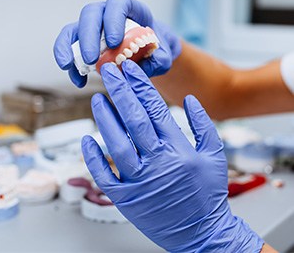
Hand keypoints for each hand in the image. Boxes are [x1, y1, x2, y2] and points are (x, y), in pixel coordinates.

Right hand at [53, 0, 180, 86]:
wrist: (149, 53)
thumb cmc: (155, 49)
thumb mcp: (163, 56)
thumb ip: (158, 60)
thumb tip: (140, 69)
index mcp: (130, 10)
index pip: (118, 3)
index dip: (113, 19)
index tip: (114, 42)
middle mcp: (107, 14)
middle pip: (91, 14)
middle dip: (88, 36)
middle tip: (92, 59)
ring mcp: (93, 27)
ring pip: (74, 29)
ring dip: (68, 48)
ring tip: (69, 67)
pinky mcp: (84, 42)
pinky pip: (70, 48)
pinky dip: (71, 64)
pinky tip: (78, 80)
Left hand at [82, 60, 263, 251]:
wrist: (202, 232)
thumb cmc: (209, 193)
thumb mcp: (216, 155)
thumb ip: (204, 125)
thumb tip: (190, 100)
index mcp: (178, 150)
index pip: (155, 109)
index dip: (141, 87)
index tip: (130, 70)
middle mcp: (157, 163)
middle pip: (134, 120)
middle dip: (119, 92)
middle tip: (109, 72)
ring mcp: (139, 182)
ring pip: (116, 144)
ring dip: (104, 119)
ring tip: (97, 98)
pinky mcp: (126, 199)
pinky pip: (105, 176)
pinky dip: (94, 157)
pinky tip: (87, 139)